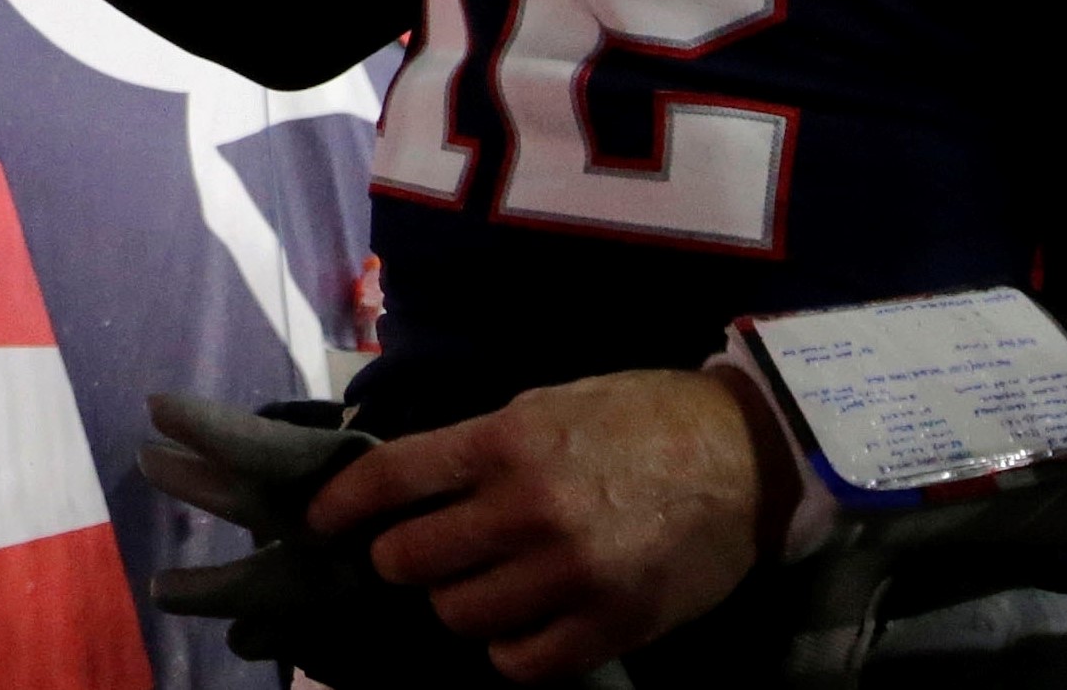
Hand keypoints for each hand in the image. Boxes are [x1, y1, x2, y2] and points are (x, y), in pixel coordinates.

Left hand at [306, 367, 781, 680]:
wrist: (747, 454)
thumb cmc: (641, 416)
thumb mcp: (549, 403)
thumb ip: (479, 447)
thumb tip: (407, 482)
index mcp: (507, 441)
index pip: (393, 478)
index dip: (342, 505)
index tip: (319, 521)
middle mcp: (527, 509)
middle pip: (411, 561)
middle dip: (401, 560)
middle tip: (417, 554)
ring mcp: (568, 574)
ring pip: (458, 617)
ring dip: (456, 603)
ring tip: (476, 586)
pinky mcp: (609, 625)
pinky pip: (520, 663)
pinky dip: (507, 649)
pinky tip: (519, 625)